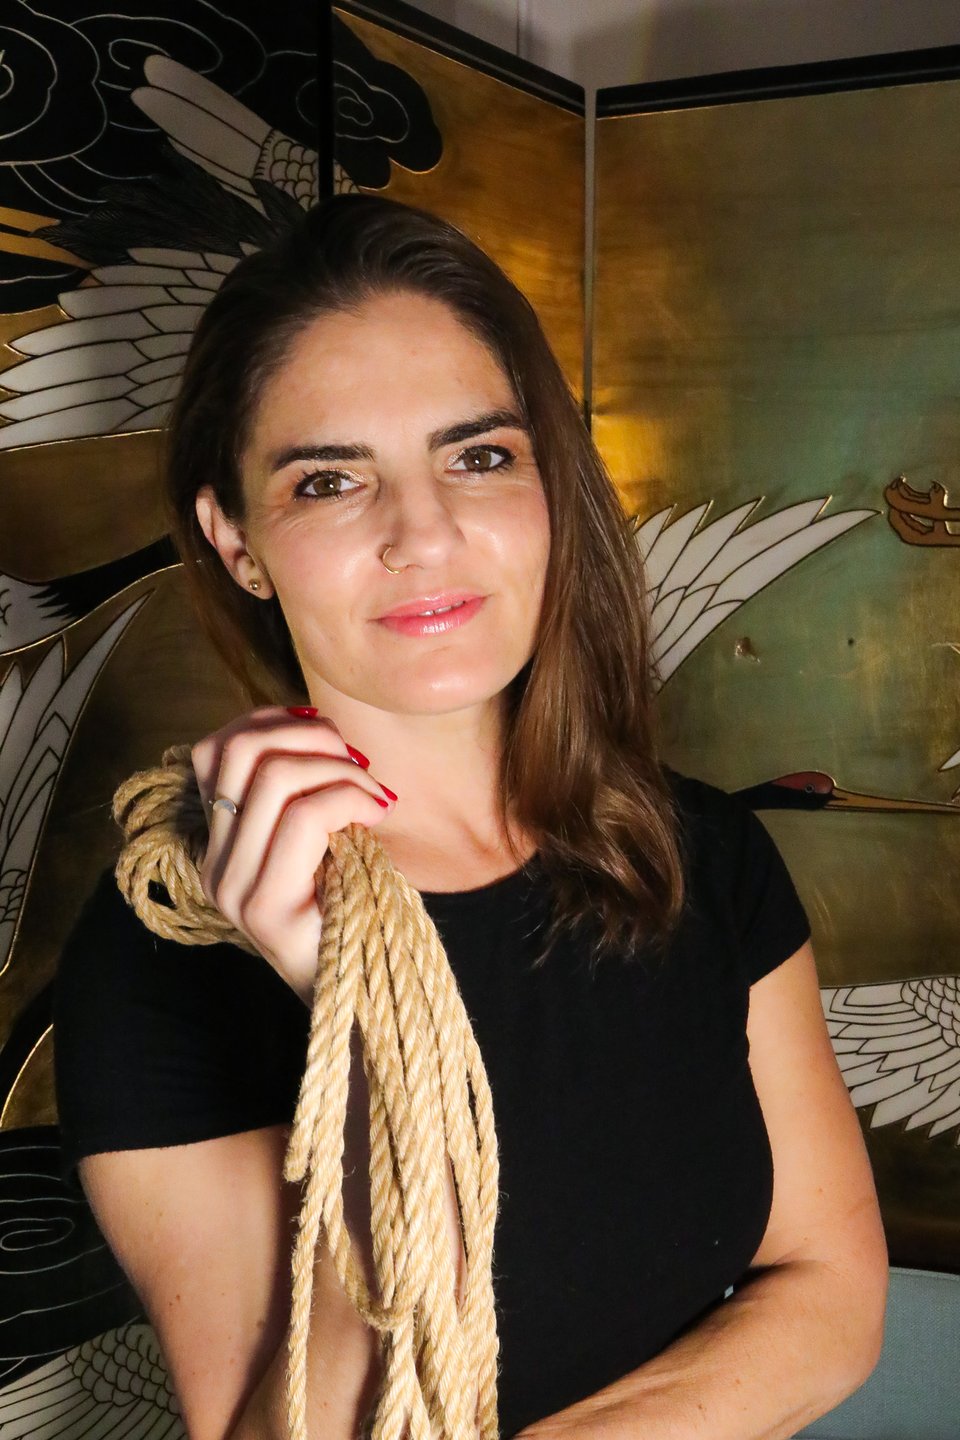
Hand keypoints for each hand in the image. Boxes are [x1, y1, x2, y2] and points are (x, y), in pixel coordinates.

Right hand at [191, 706, 396, 1001]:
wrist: (362, 1000)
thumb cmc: (353, 912)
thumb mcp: (323, 839)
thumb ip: (305, 790)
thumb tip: (318, 725)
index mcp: (217, 843)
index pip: (215, 750)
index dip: (270, 720)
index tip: (328, 732)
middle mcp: (212, 864)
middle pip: (240, 751)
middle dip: (312, 738)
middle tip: (360, 764)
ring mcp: (232, 888)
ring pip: (275, 778)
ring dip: (340, 770)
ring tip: (375, 796)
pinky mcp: (266, 908)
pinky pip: (305, 817)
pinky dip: (350, 798)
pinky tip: (378, 815)